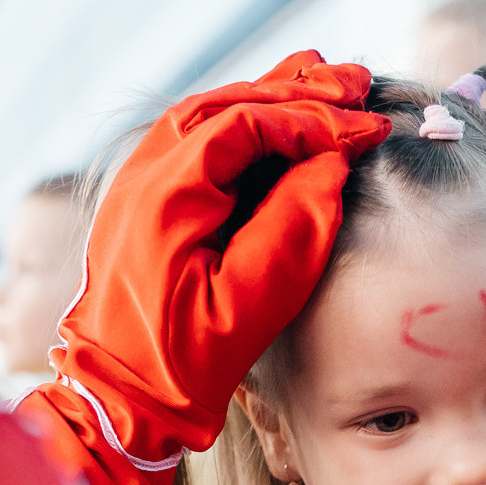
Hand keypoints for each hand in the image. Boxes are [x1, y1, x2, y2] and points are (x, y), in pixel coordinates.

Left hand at [38, 50, 390, 484]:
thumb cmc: (180, 366)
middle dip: (297, 90)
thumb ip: (293, 229)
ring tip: (329, 84)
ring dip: (271, 98)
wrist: (117, 402)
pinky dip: (245, 122)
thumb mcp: (249, 305)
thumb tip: (334, 165)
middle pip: (227, 103)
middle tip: (358, 82)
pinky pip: (197, 140)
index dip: (315, 120)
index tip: (368, 128)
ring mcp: (139, 185)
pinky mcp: (146, 204)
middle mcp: (144, 175)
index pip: (250, 125)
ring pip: (210, 114)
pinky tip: (281, 121)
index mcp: (166, 194)